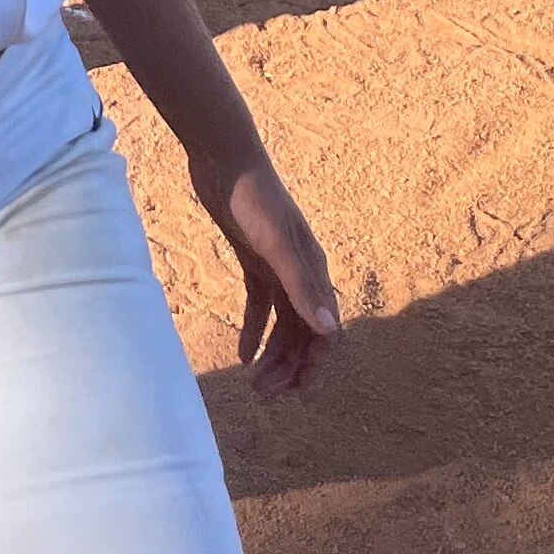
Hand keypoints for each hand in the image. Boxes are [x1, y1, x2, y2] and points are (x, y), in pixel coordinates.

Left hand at [189, 152, 337, 397]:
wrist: (224, 159)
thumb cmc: (253, 198)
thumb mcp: (274, 244)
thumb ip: (300, 287)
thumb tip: (330, 332)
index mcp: (314, 271)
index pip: (326, 332)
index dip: (316, 365)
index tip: (296, 393)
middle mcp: (301, 273)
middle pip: (304, 334)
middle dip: (289, 368)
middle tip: (263, 394)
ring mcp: (278, 267)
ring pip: (283, 324)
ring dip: (272, 355)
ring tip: (252, 382)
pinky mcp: (254, 261)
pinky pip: (260, 306)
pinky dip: (253, 331)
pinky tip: (241, 354)